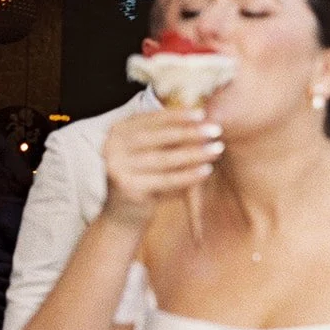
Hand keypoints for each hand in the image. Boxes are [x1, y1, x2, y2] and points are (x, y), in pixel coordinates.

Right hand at [101, 110, 223, 227]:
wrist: (123, 216)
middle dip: (189, 132)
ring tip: (217, 149)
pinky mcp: (128, 189)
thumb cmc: (144, 177)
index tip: (201, 113)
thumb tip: (199, 118)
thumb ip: (167, 136)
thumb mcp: (150, 152)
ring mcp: (118, 168)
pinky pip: (165, 181)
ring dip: (194, 153)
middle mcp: (112, 147)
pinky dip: (188, 175)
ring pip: (164, 159)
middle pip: (158, 137)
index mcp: (118, 131)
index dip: (176, 115)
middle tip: (216, 130)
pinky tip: (206, 170)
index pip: (150, 119)